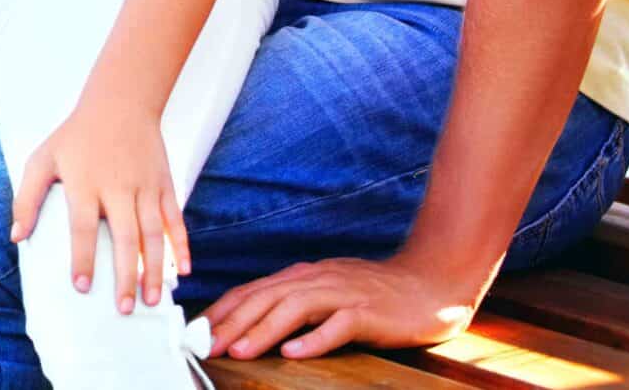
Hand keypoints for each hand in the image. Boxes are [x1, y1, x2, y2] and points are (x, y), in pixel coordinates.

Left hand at [8, 99, 187, 313]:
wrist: (120, 102)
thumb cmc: (76, 136)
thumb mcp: (43, 158)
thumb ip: (27, 198)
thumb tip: (16, 237)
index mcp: (85, 182)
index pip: (82, 227)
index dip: (83, 258)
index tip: (82, 287)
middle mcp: (118, 186)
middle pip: (124, 237)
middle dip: (126, 275)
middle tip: (124, 308)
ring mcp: (145, 186)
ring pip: (153, 234)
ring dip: (155, 269)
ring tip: (151, 300)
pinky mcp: (165, 184)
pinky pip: (175, 219)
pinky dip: (182, 246)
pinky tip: (182, 271)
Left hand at [203, 251, 486, 359]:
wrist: (430, 284)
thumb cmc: (376, 294)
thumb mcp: (327, 291)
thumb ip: (295, 302)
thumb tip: (256, 321)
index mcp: (303, 276)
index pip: (253, 290)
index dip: (223, 309)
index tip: (198, 330)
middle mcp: (317, 280)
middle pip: (265, 297)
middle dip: (231, 321)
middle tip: (206, 344)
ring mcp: (343, 294)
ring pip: (294, 309)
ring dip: (262, 330)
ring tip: (238, 350)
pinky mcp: (369, 313)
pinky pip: (338, 326)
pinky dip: (314, 339)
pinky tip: (294, 353)